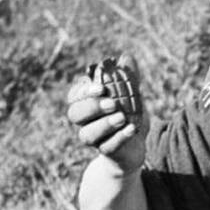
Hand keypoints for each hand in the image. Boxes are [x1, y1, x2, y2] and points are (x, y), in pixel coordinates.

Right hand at [66, 53, 147, 172]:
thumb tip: (127, 57)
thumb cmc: (128, 113)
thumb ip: (128, 76)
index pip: (74, 95)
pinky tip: (131, 130)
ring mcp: (93, 138)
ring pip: (87, 134)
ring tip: (122, 118)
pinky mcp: (106, 152)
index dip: (85, 92)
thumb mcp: (131, 93)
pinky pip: (107, 148)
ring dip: (104, 125)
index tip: (102, 88)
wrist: (135, 143)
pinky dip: (119, 139)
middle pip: (75, 114)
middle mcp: (84, 121)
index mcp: (86, 102)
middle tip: (113, 104)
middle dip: (92, 107)